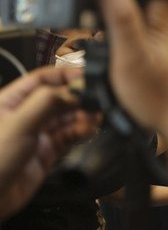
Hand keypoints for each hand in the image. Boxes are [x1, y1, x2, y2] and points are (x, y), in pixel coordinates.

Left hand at [0, 67, 96, 219]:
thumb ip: (47, 103)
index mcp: (11, 102)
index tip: (86, 76)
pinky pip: (69, 137)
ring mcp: (37, 135)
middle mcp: (25, 116)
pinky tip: (89, 130)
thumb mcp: (18, 124)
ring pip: (66, 118)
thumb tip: (73, 89)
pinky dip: (81, 132)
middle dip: (78, 98)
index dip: (65, 76)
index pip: (42, 80)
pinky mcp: (47, 153)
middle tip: (96, 100)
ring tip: (96, 116)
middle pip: (59, 99)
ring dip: (83, 116)